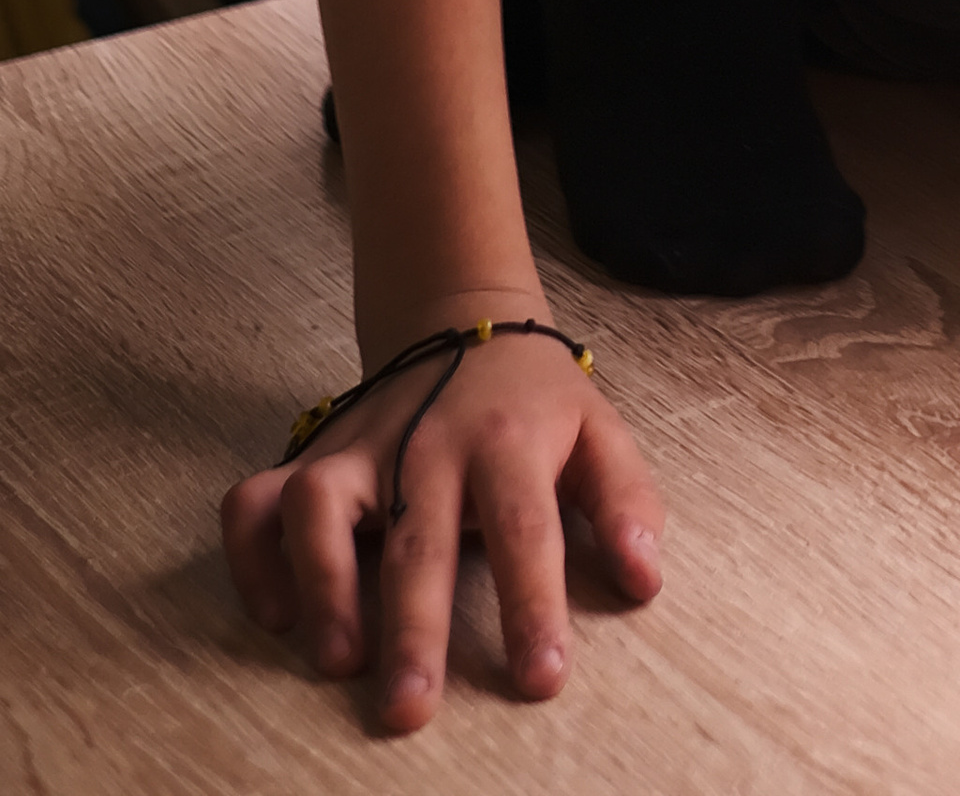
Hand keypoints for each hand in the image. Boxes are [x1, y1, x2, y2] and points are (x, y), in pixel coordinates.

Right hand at [219, 302, 662, 732]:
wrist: (464, 316)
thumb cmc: (534, 400)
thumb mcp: (597, 432)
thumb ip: (626, 503)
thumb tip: (645, 581)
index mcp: (508, 442)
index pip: (525, 528)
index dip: (532, 605)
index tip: (542, 678)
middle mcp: (426, 445)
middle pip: (416, 536)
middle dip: (412, 627)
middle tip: (410, 706)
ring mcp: (361, 449)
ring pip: (319, 505)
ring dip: (322, 582)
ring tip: (339, 658)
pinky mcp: (311, 457)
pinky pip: (255, 502)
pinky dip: (252, 556)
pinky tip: (276, 615)